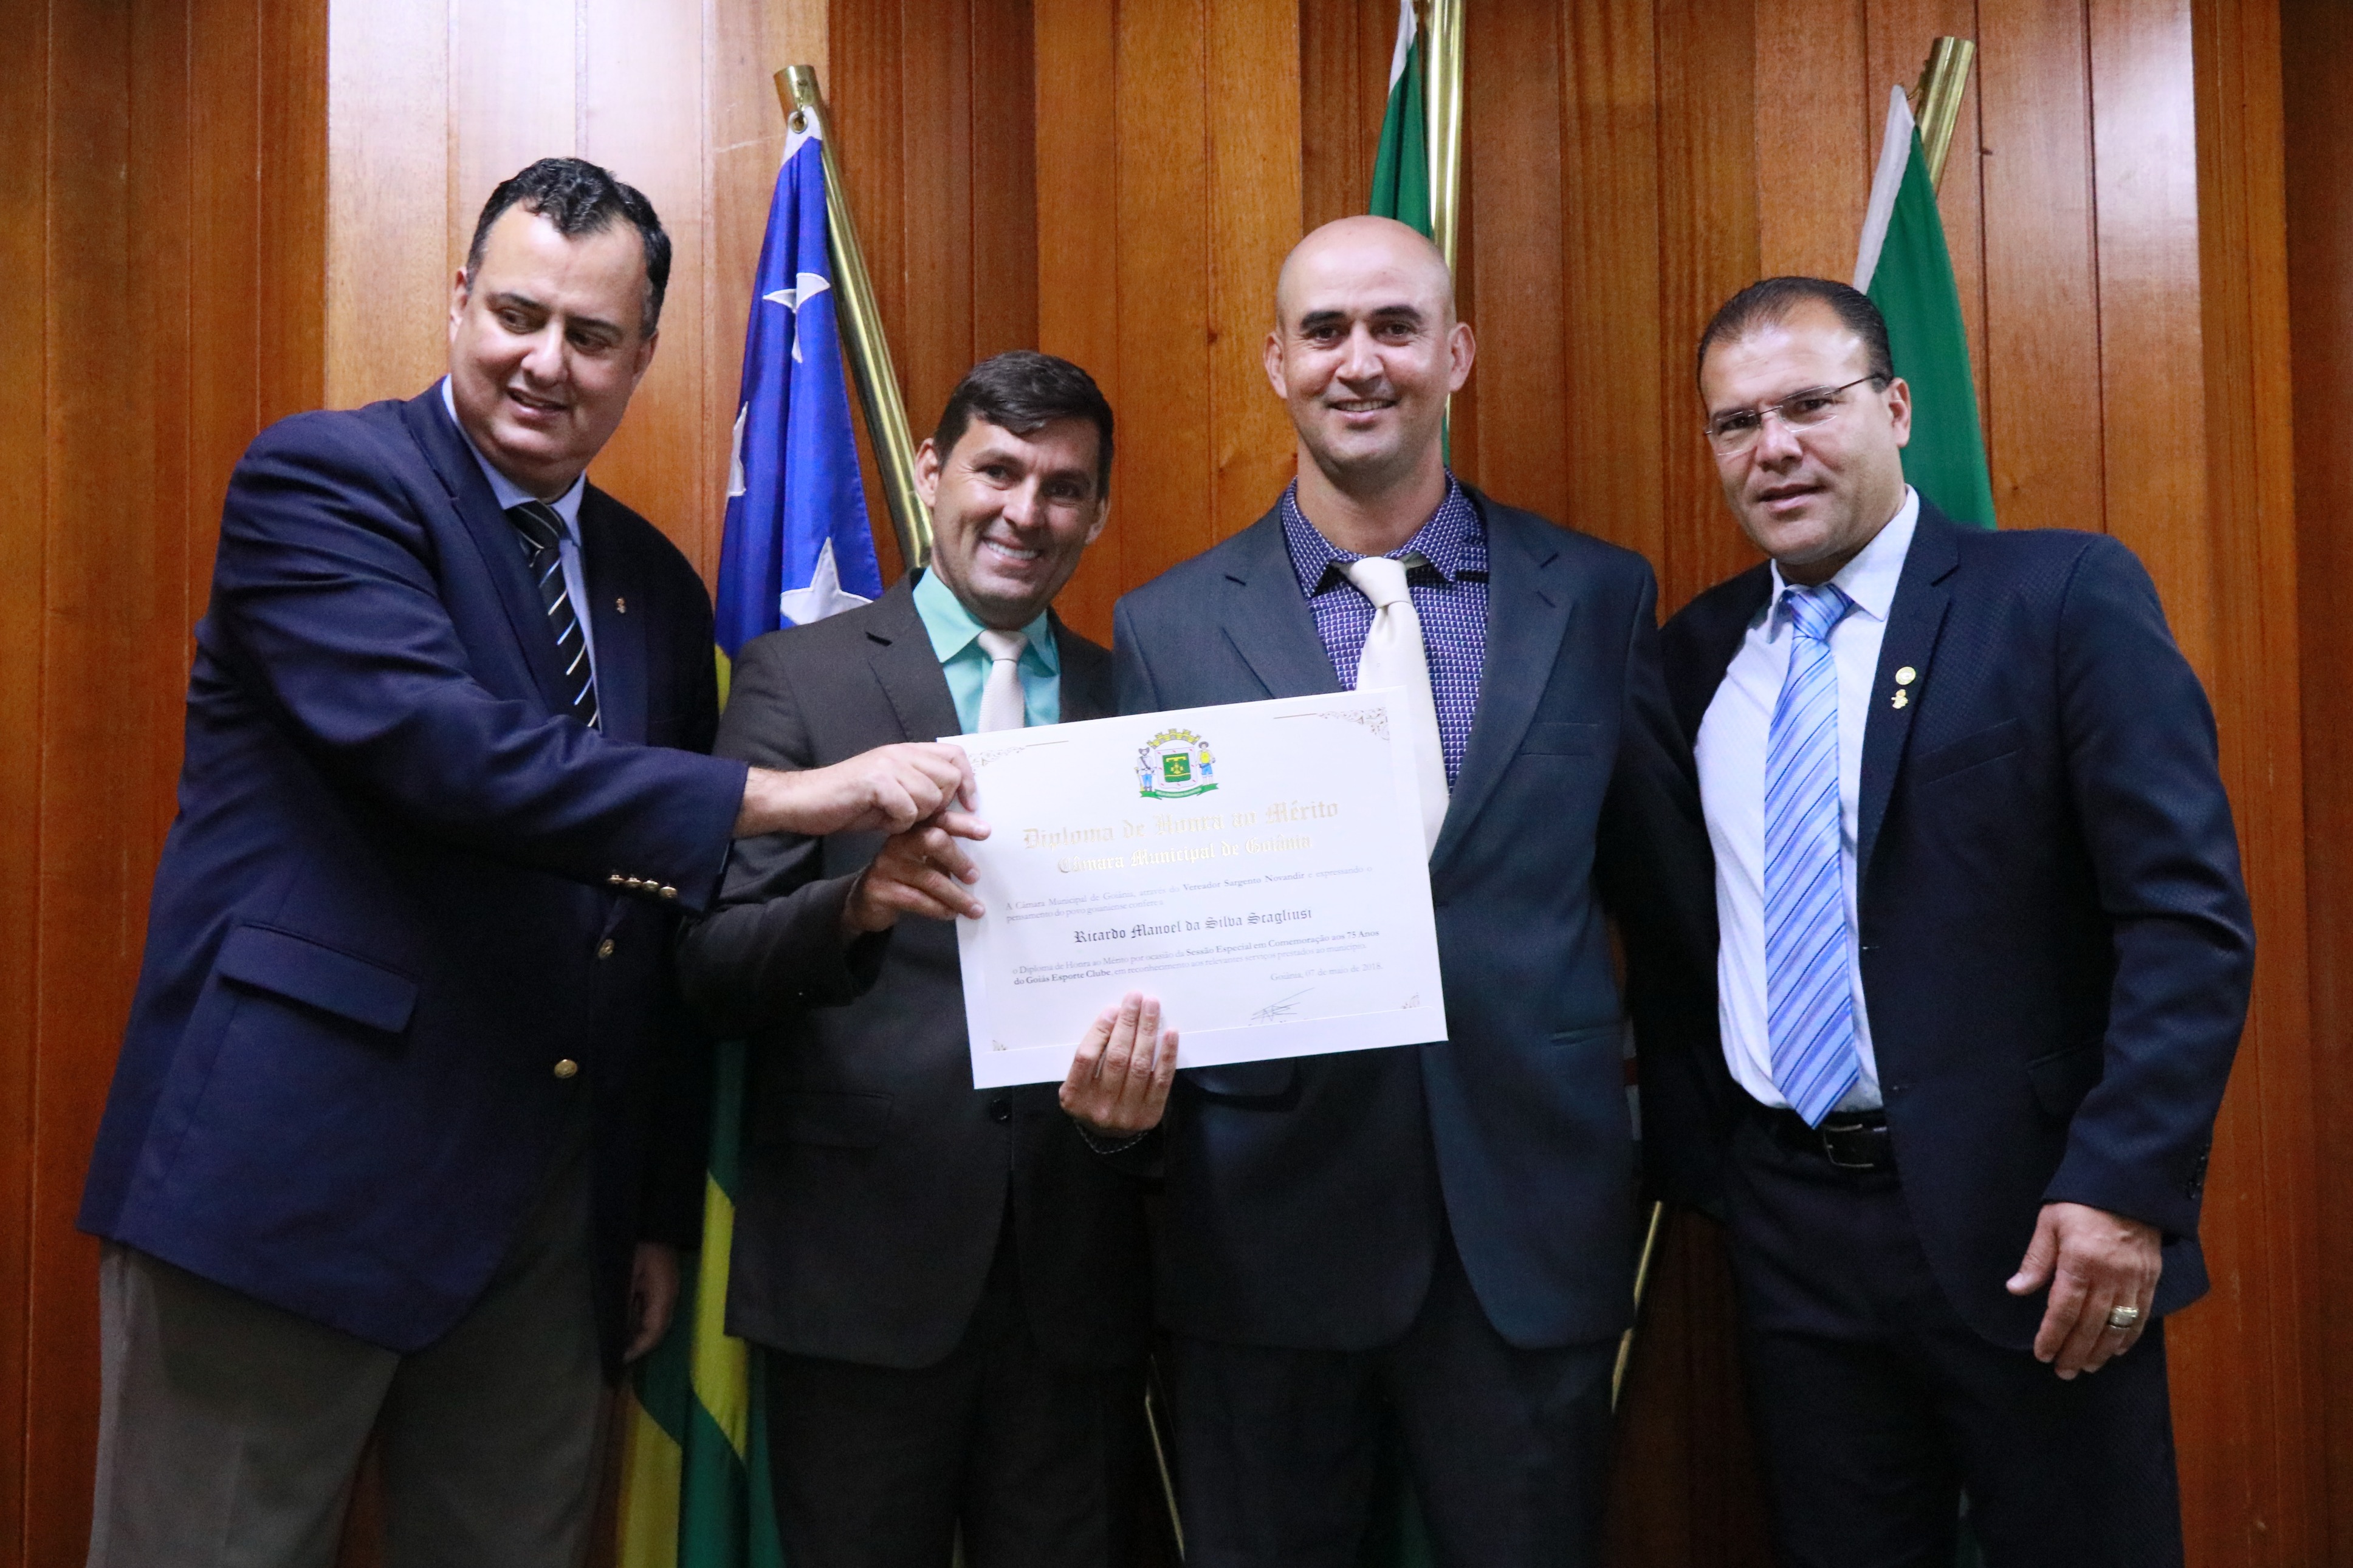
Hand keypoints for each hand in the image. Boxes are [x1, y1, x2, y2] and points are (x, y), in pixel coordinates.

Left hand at [623, 1242, 681, 1362]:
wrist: (651, 1221)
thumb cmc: (636, 1245)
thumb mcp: (626, 1274)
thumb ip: (624, 1302)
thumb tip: (618, 1330)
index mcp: (663, 1295)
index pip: (654, 1332)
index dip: (638, 1348)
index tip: (619, 1359)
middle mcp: (670, 1296)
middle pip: (657, 1330)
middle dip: (639, 1345)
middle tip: (618, 1356)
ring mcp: (668, 1291)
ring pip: (656, 1322)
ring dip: (640, 1334)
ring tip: (620, 1344)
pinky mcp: (662, 1286)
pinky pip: (653, 1310)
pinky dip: (641, 1321)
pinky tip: (627, 1325)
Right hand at [735, 743, 979, 838]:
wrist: (804, 802)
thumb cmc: (848, 802)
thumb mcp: (891, 793)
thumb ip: (921, 791)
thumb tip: (956, 804)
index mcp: (906, 752)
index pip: (955, 756)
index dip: (968, 781)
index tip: (970, 806)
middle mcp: (900, 753)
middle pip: (949, 779)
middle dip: (940, 805)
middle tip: (916, 816)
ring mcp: (887, 765)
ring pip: (931, 797)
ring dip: (916, 817)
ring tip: (893, 818)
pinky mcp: (875, 782)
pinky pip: (908, 810)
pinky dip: (898, 823)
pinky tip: (881, 821)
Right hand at [843, 819, 986, 932]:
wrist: (864, 901)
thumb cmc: (902, 878)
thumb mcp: (921, 861)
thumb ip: (943, 855)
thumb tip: (978, 866)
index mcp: (911, 830)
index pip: (939, 820)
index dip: (962, 824)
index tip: (986, 832)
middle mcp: (897, 843)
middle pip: (933, 841)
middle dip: (959, 859)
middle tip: (975, 877)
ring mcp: (886, 866)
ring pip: (929, 878)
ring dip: (957, 896)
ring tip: (975, 909)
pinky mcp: (881, 890)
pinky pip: (917, 899)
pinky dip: (939, 908)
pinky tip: (950, 914)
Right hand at [1059, 993, 1177, 1137]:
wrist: (1108, 1135)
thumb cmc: (1091, 1097)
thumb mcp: (1076, 1082)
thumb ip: (1089, 1056)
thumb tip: (1114, 1016)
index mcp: (1074, 1098)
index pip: (1086, 1057)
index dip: (1100, 1030)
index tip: (1112, 1009)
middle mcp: (1099, 1108)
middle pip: (1116, 1058)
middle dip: (1127, 1023)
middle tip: (1135, 998)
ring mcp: (1126, 1114)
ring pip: (1139, 1065)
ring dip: (1147, 1031)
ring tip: (1151, 1007)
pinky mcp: (1150, 1115)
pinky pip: (1161, 1080)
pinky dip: (1167, 1054)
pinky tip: (1170, 1033)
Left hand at [2006, 1201, 2160, 1377]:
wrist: (2128, 1185)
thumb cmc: (2081, 1202)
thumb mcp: (2049, 1223)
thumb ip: (2036, 1260)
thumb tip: (2016, 1290)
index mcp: (2080, 1263)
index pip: (2064, 1310)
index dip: (2053, 1335)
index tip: (2042, 1354)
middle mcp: (2110, 1277)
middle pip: (2091, 1325)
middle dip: (2075, 1351)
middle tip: (2063, 1371)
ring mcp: (2134, 1280)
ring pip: (2117, 1326)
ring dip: (2101, 1350)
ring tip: (2087, 1366)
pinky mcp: (2151, 1278)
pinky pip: (2141, 1315)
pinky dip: (2128, 1336)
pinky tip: (2117, 1350)